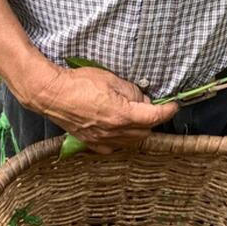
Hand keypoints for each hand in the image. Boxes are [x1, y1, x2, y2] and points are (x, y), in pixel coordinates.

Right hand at [34, 64, 177, 153]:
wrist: (52, 95)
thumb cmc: (79, 83)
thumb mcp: (111, 79)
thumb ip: (132, 91)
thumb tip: (142, 99)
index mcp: (122, 115)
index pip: (154, 117)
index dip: (168, 111)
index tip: (174, 106)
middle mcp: (114, 132)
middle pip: (145, 131)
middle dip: (152, 119)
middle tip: (148, 105)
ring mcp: (103, 140)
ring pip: (132, 141)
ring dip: (138, 130)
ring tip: (134, 115)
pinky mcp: (92, 143)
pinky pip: (115, 146)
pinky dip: (123, 138)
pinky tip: (119, 127)